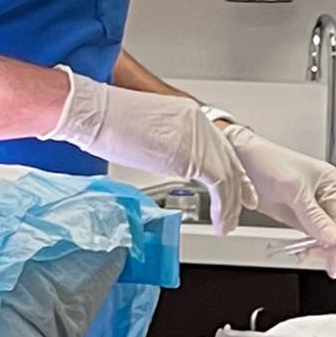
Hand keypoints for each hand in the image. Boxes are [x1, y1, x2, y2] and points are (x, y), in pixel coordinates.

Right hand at [44, 69, 255, 233]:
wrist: (93, 112)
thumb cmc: (105, 120)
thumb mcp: (143, 130)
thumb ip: (163, 144)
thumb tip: (166, 162)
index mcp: (186, 113)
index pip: (218, 143)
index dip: (230, 167)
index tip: (236, 184)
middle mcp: (197, 122)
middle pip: (229, 159)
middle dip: (238, 188)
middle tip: (242, 207)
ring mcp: (196, 137)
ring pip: (228, 176)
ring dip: (229, 205)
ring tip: (227, 224)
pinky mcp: (192, 156)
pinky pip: (219, 186)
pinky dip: (223, 207)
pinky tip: (219, 221)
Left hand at [221, 124, 335, 276]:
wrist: (241, 158)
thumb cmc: (267, 161)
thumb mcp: (294, 190)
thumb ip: (314, 216)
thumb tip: (334, 237)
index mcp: (330, 183)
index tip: (335, 262)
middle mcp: (322, 195)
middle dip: (330, 247)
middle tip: (320, 260)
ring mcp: (308, 206)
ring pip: (323, 235)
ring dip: (318, 248)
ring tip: (307, 254)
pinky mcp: (294, 214)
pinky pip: (308, 234)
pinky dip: (306, 245)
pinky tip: (302, 250)